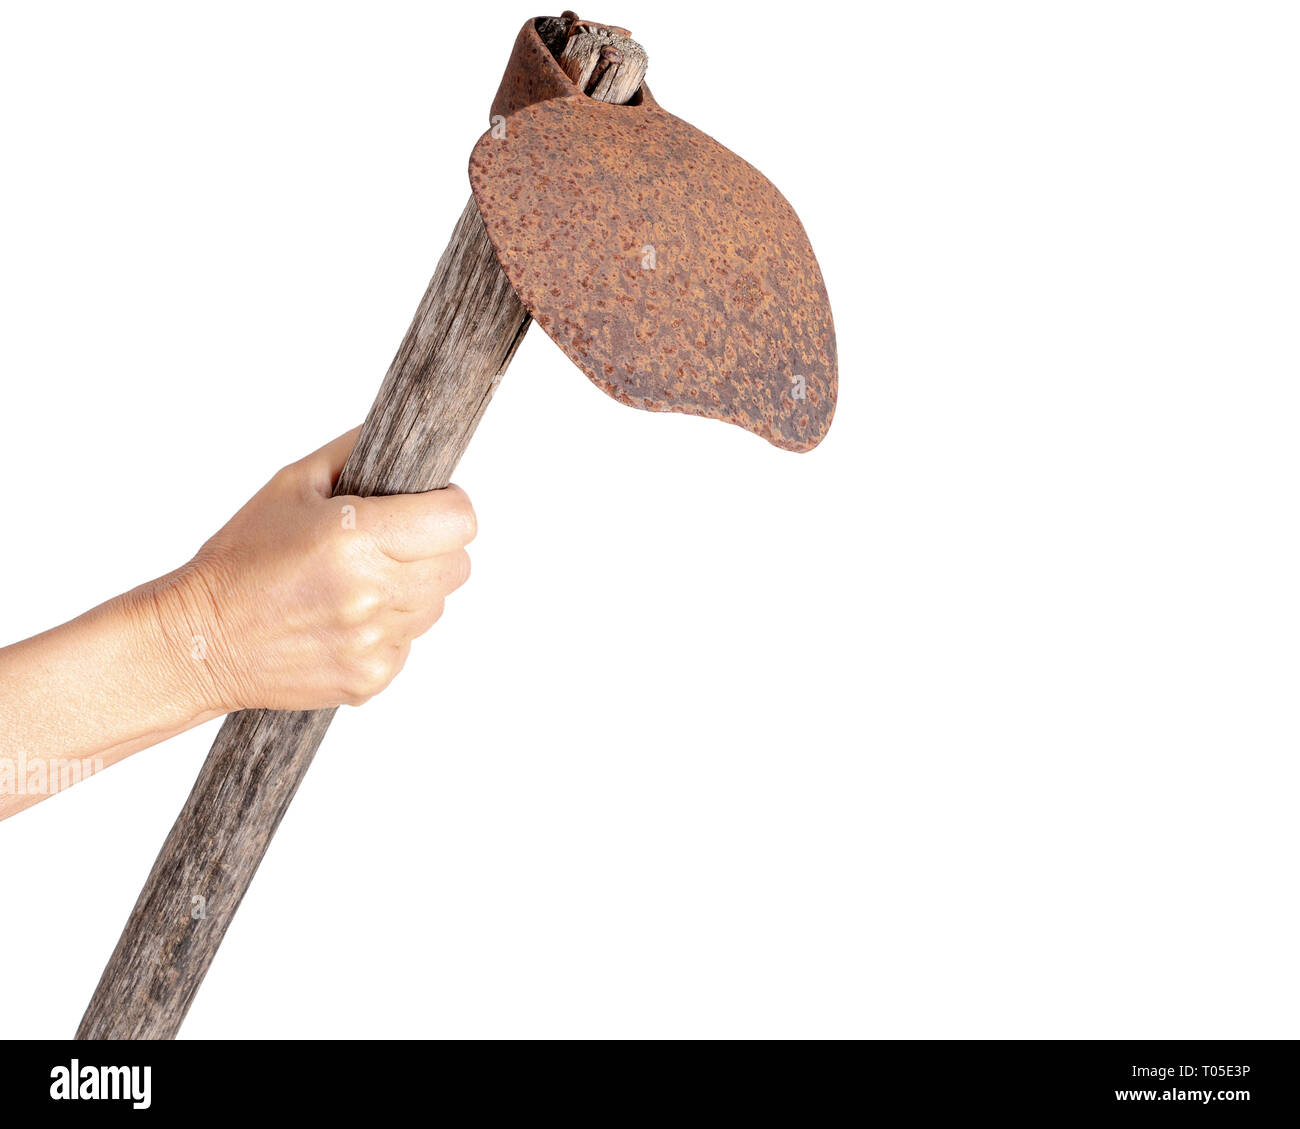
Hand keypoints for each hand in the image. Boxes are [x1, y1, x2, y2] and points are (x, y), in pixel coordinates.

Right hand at [145, 429, 475, 711]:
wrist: (201, 639)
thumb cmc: (242, 558)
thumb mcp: (292, 484)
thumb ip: (355, 451)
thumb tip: (402, 436)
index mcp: (356, 537)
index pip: (458, 521)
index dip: (449, 506)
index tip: (431, 504)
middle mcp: (371, 593)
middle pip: (457, 564)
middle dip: (434, 547)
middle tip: (392, 543)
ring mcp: (373, 641)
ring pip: (436, 605)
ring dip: (413, 589)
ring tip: (360, 582)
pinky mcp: (371, 678)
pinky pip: (410, 643)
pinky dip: (389, 629)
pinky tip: (345, 619)